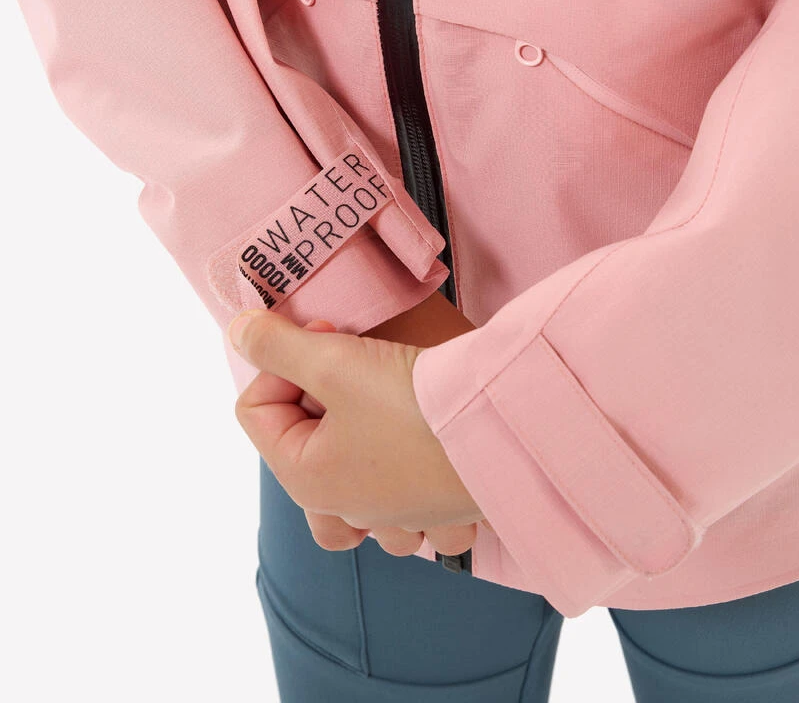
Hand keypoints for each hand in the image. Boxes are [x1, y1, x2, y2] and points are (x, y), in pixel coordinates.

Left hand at [228, 303, 484, 557]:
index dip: (282, 361)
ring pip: (344, 491)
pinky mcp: (437, 507)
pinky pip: (402, 504)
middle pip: (297, 445)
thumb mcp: (335, 362)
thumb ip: (276, 344)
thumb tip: (237, 332)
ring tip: (372, 410)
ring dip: (347, 445)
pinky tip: (413, 449)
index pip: (255, 409)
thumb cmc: (417, 404)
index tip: (328, 336)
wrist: (512, 430)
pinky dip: (396, 480)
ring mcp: (396, 515)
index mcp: (307, 480)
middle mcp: (347, 508)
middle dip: (315, 397)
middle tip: (353, 365)